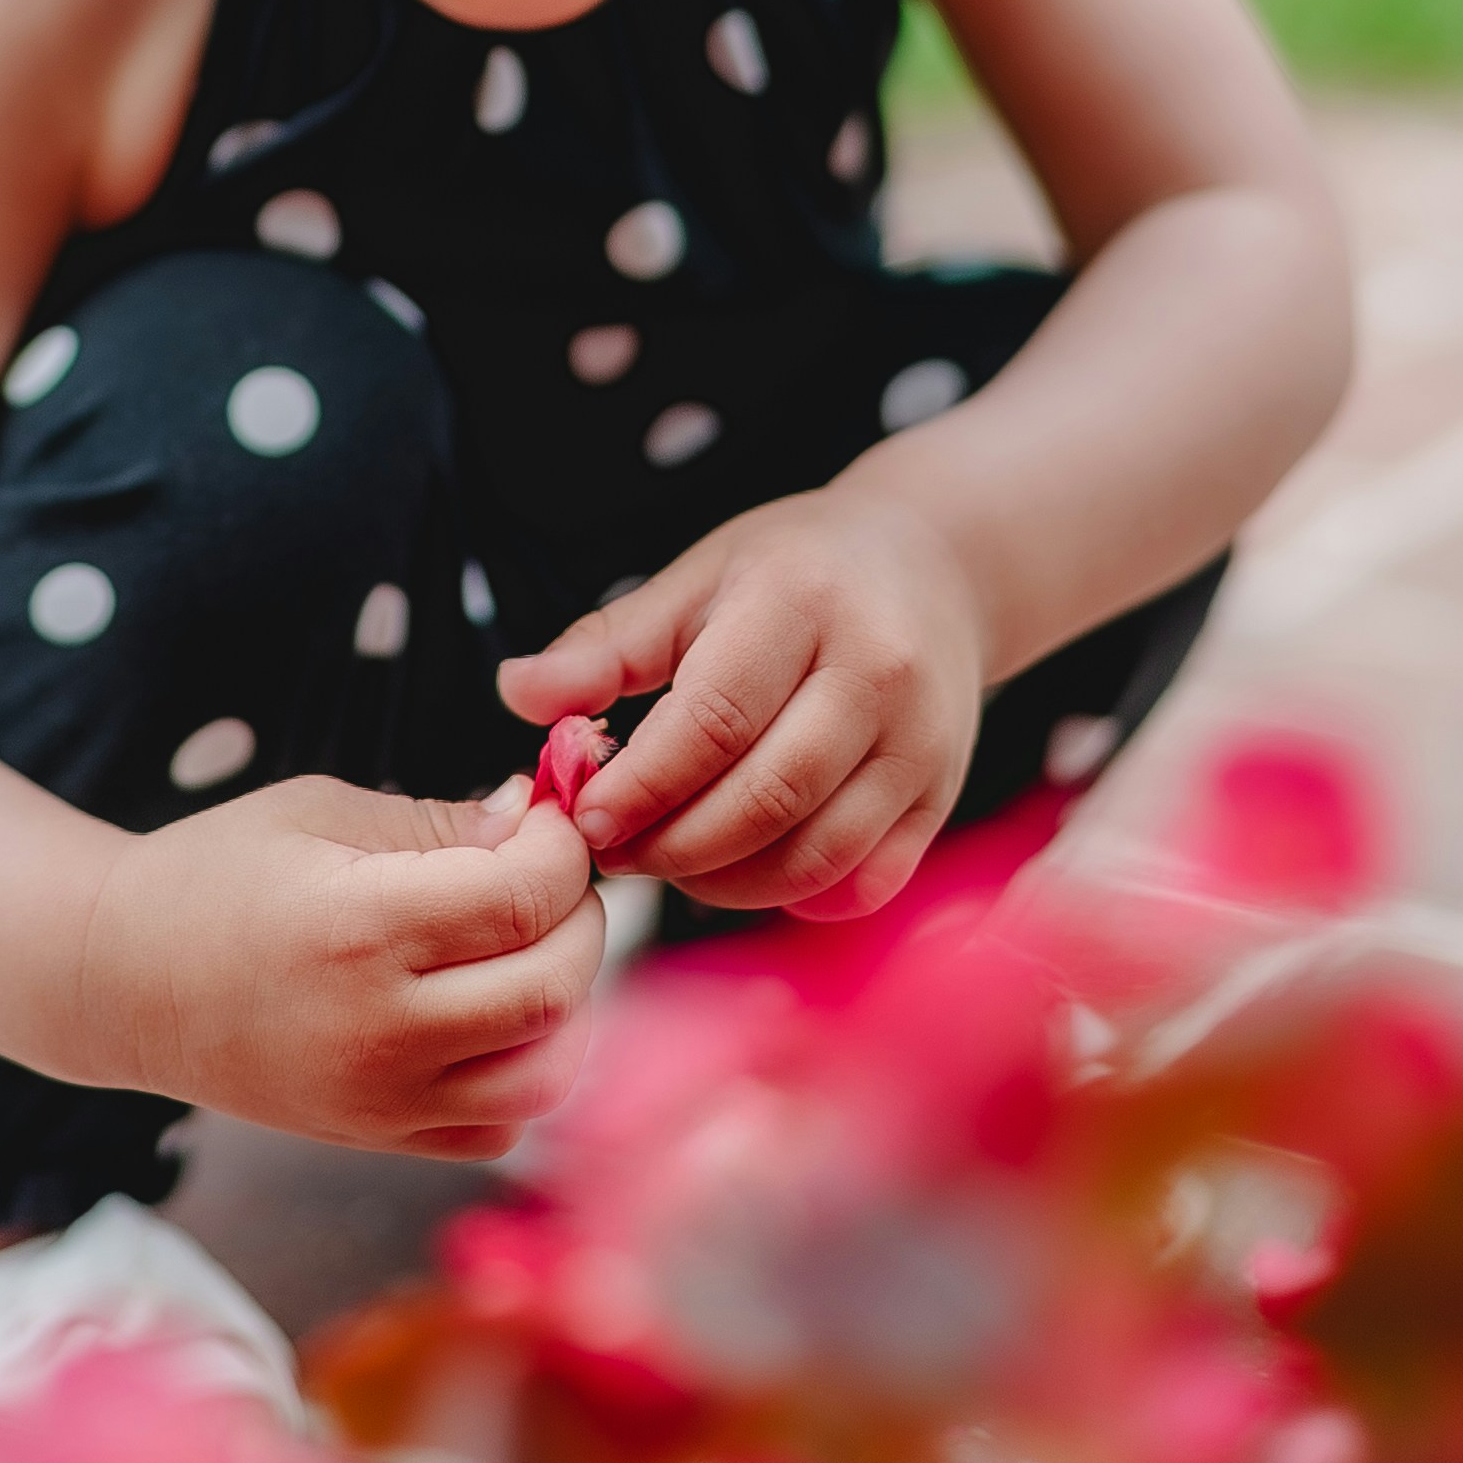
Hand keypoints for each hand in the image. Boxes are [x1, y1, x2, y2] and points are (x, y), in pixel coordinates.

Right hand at [83, 777, 605, 1158]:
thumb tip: (539, 821)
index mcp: (360, 929)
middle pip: (555, 988)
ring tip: (531, 945)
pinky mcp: (379, 1139)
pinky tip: (493, 1013)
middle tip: (552, 876)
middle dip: (580, 918)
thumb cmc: (217, 873)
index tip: (548, 817)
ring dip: (567, 1003)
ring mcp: (381, 1100)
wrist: (122, 979)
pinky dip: (525, 1071)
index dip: (562, 848)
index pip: (524, 897)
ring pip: (546, 1074)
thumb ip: (440, 822)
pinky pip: (500, 1127)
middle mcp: (379, 1029)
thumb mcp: (321, 812)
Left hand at [497, 486, 986, 919]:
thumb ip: (610, 642)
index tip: (587, 818)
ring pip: (817, 855)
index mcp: (802, 602)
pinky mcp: (943, 795)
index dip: (643, 784)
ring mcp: (922, 741)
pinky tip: (747, 872)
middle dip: (675, 845)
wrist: (937, 563)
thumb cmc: (801, 571)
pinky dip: (796, 899)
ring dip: (726, 883)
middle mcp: (877, 672)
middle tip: (619, 853)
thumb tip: (519, 693)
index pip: (715, 719)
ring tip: (672, 865)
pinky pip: (864, 883)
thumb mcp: (701, 577)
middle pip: (767, 797)